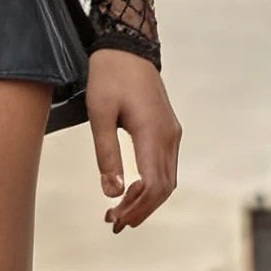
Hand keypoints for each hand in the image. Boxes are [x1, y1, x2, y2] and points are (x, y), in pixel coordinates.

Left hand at [86, 48, 179, 233]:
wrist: (128, 46)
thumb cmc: (109, 76)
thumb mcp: (99, 113)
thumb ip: (105, 153)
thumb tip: (111, 192)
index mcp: (153, 132)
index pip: (152, 185)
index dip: (135, 207)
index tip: (113, 217)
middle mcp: (169, 136)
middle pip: (164, 188)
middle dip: (141, 210)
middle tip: (113, 223)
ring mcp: (172, 133)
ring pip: (167, 180)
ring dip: (147, 201)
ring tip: (120, 213)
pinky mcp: (168, 130)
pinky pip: (165, 167)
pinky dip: (151, 185)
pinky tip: (132, 191)